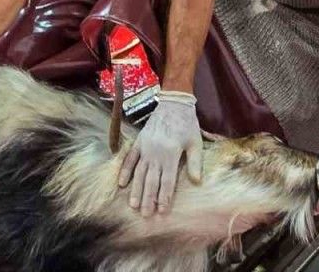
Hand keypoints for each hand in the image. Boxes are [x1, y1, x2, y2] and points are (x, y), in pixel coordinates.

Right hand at [117, 89, 202, 216]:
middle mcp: (156, 153)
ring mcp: (145, 148)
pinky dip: (125, 171)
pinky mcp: (138, 142)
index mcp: (171, 154)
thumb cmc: (187, 124)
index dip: (164, 197)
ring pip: (139, 173)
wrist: (173, 103)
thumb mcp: (195, 142)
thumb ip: (195, 163)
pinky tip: (122, 184)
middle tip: (145, 214)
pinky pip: (130, 159)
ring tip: (133, 205)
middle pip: (151, 181)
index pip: (167, 181)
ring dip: (136, 190)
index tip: (161, 211)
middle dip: (148, 199)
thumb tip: (196, 182)